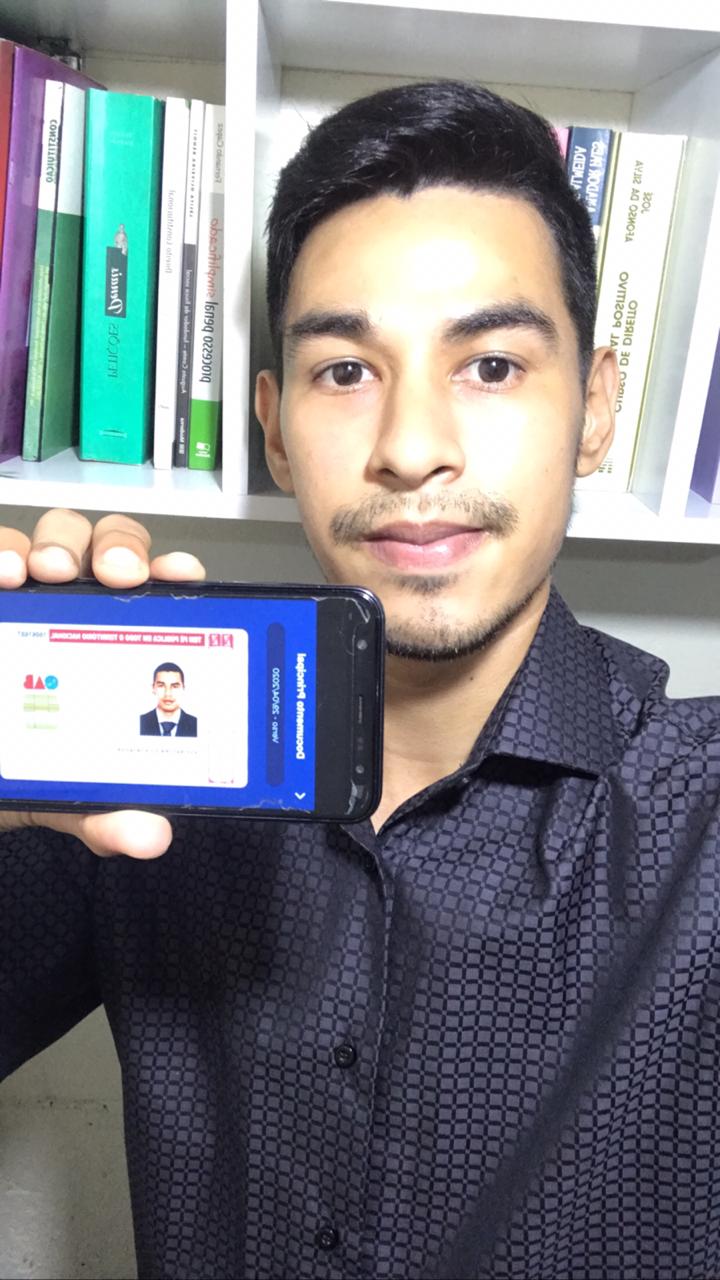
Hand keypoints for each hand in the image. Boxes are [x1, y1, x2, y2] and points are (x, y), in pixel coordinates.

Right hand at [0, 509, 205, 857]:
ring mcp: (30, 596)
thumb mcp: (67, 794)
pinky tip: (3, 576)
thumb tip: (150, 836)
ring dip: (55, 544)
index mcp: (120, 646)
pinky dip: (0, 552)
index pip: (161, 592)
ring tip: (41, 574)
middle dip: (120, 548)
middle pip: (113, 548)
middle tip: (118, 577)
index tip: (181, 576)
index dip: (175, 573)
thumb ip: (106, 812)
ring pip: (54, 538)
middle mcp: (80, 608)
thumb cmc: (24, 768)